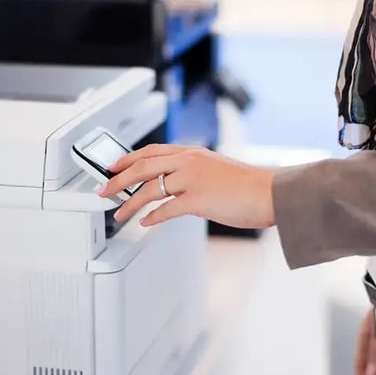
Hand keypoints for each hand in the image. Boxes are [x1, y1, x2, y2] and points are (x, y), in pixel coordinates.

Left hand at [98, 144, 275, 228]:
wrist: (270, 193)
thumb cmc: (247, 186)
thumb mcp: (215, 169)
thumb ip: (193, 172)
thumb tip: (174, 185)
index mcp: (192, 153)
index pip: (151, 151)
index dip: (128, 160)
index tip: (114, 168)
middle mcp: (189, 162)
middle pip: (143, 167)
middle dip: (119, 180)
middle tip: (105, 190)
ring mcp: (192, 180)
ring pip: (150, 189)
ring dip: (131, 203)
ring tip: (120, 214)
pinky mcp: (198, 199)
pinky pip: (166, 209)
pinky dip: (152, 217)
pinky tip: (145, 223)